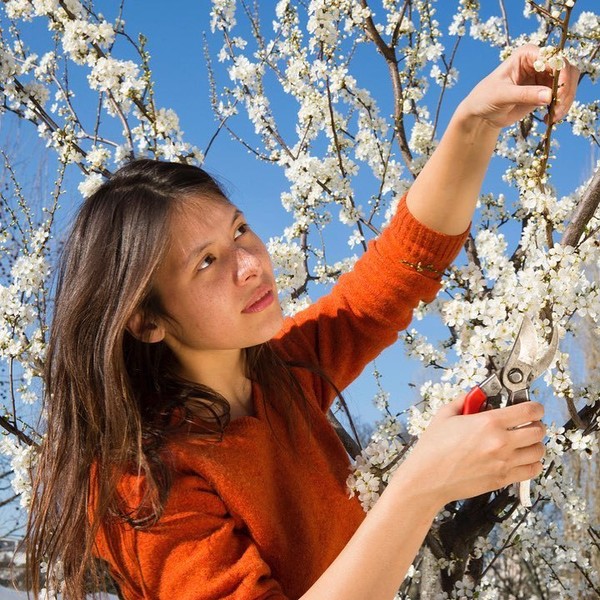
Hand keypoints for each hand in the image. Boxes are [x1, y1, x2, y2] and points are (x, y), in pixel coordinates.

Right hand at [402, 397, 545, 506]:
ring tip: (525, 442)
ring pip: (539, 451)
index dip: (536, 407)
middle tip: (528, 424)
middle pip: (538, 431)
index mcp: (488, 422)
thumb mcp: (445, 415)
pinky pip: (532, 470)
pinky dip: (532, 463)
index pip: (528, 411)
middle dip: (536, 425)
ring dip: (535, 444)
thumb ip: (464, 401)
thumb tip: (475, 394)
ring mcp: (504, 462)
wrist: (427, 478)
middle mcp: (501, 442)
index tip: (534, 408)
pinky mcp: (503, 479)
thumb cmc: (433, 447)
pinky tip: (521, 458)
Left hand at [457, 44, 578, 128]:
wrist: (481, 114)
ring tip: (553, 117)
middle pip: (566, 70)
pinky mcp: (545, 90)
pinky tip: (549, 119)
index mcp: (527, 54)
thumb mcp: (503, 95)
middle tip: (557, 111)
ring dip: (565, 101)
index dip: (561, 75)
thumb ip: (525, 94)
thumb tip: (549, 96)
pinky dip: (561, 107)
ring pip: (568, 84)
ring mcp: (544, 76)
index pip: (554, 58)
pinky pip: (562, 96)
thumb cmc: (485, 98)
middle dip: (565, 91)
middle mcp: (539, 61)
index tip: (558, 96)